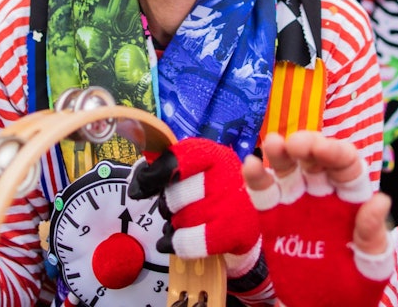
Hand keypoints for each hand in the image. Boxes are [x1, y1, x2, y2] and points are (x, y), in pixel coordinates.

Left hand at [129, 138, 262, 278]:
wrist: (257, 220)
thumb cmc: (219, 194)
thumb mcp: (204, 171)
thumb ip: (173, 169)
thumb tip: (139, 182)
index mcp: (217, 155)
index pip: (178, 158)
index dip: (154, 173)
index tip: (141, 188)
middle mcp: (226, 175)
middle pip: (174, 194)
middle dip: (169, 205)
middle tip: (179, 207)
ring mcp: (232, 205)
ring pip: (180, 219)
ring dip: (174, 224)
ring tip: (185, 222)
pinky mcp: (235, 232)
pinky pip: (189, 241)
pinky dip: (174, 243)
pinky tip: (169, 242)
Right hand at [243, 132, 393, 306]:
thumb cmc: (353, 290)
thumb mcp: (371, 267)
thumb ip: (372, 236)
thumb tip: (381, 201)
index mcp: (352, 200)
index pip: (346, 166)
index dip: (336, 152)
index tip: (323, 148)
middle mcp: (323, 195)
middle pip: (315, 160)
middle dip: (306, 145)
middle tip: (294, 144)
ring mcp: (296, 204)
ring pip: (288, 169)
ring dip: (280, 154)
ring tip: (273, 144)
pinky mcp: (273, 219)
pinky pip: (264, 193)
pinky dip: (256, 177)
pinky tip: (250, 164)